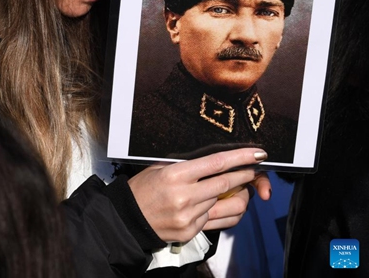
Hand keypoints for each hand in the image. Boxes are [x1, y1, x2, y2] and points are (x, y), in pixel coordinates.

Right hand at [128, 148, 267, 242]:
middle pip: (226, 183)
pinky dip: (222, 210)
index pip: (216, 163)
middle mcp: (184, 196)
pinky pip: (216, 220)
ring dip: (238, 195)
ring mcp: (189, 217)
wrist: (128, 219)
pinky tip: (220, 203)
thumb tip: (215, 158)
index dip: (240, 158)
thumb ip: (186, 163)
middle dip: (245, 175)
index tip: (256, 153)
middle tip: (254, 168)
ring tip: (240, 188)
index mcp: (176, 175)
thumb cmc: (143, 188)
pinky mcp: (191, 232)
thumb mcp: (160, 167)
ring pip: (225, 204)